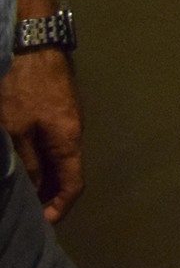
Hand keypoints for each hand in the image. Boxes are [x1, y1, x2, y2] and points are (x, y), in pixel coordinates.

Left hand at [0, 49, 82, 221]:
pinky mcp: (58, 109)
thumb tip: (36, 187)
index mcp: (68, 142)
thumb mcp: (16, 130)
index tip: (42, 222)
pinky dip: (41, 159)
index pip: (73, 185)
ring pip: (60, 158)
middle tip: (29, 209)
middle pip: (69, 173)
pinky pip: (54, 143)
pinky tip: (24, 161)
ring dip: (45, 176)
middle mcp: (74, 133)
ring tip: (23, 188)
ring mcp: (68, 119)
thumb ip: (29, 161)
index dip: (60, 208)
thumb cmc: (23, 89)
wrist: (34, 44)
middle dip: (51, 195)